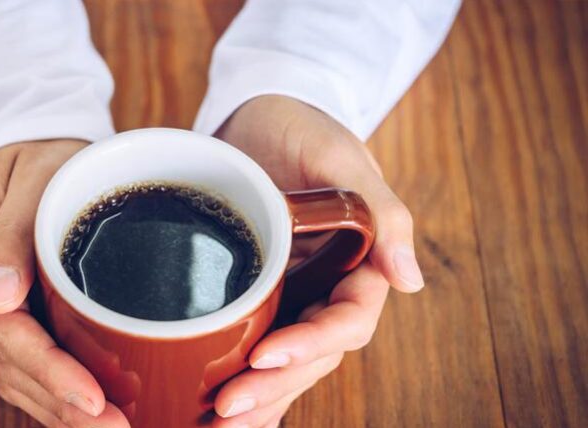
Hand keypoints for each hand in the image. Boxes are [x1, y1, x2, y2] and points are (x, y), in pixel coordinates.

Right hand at [0, 139, 129, 427]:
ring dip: (58, 409)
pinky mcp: (4, 306)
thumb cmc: (50, 151)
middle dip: (62, 404)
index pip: (4, 327)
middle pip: (9, 360)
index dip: (49, 371)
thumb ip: (11, 233)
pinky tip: (83, 412)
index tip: (94, 400)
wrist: (42, 141)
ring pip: (13, 371)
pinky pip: (21, 361)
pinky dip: (51, 393)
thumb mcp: (36, 172)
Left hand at [211, 96, 423, 426]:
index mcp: (359, 264)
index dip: (309, 345)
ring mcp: (293, 297)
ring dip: (257, 400)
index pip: (345, 322)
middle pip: (311, 357)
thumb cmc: (302, 127)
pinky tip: (211, 412)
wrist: (257, 118)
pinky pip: (253, 345)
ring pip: (284, 364)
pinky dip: (241, 381)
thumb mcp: (339, 156)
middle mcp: (327, 290)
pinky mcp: (257, 296)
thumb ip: (382, 214)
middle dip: (273, 388)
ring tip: (213, 426)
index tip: (264, 356)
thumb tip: (410, 281)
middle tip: (226, 410)